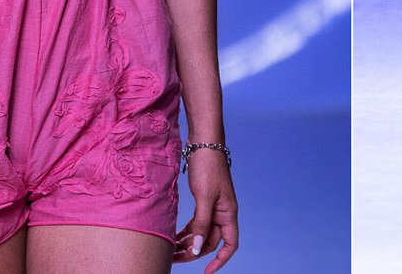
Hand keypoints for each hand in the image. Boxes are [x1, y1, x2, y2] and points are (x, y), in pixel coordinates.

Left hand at [173, 150, 237, 271]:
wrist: (203, 141)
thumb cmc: (207, 166)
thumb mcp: (204, 196)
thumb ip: (201, 223)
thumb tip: (198, 248)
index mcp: (228, 213)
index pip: (230, 244)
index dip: (220, 260)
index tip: (206, 271)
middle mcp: (223, 212)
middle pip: (210, 240)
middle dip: (194, 252)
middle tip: (174, 258)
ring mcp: (213, 206)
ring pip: (201, 232)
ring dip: (188, 242)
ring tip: (171, 250)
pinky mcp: (203, 199)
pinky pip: (196, 221)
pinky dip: (186, 230)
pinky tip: (174, 235)